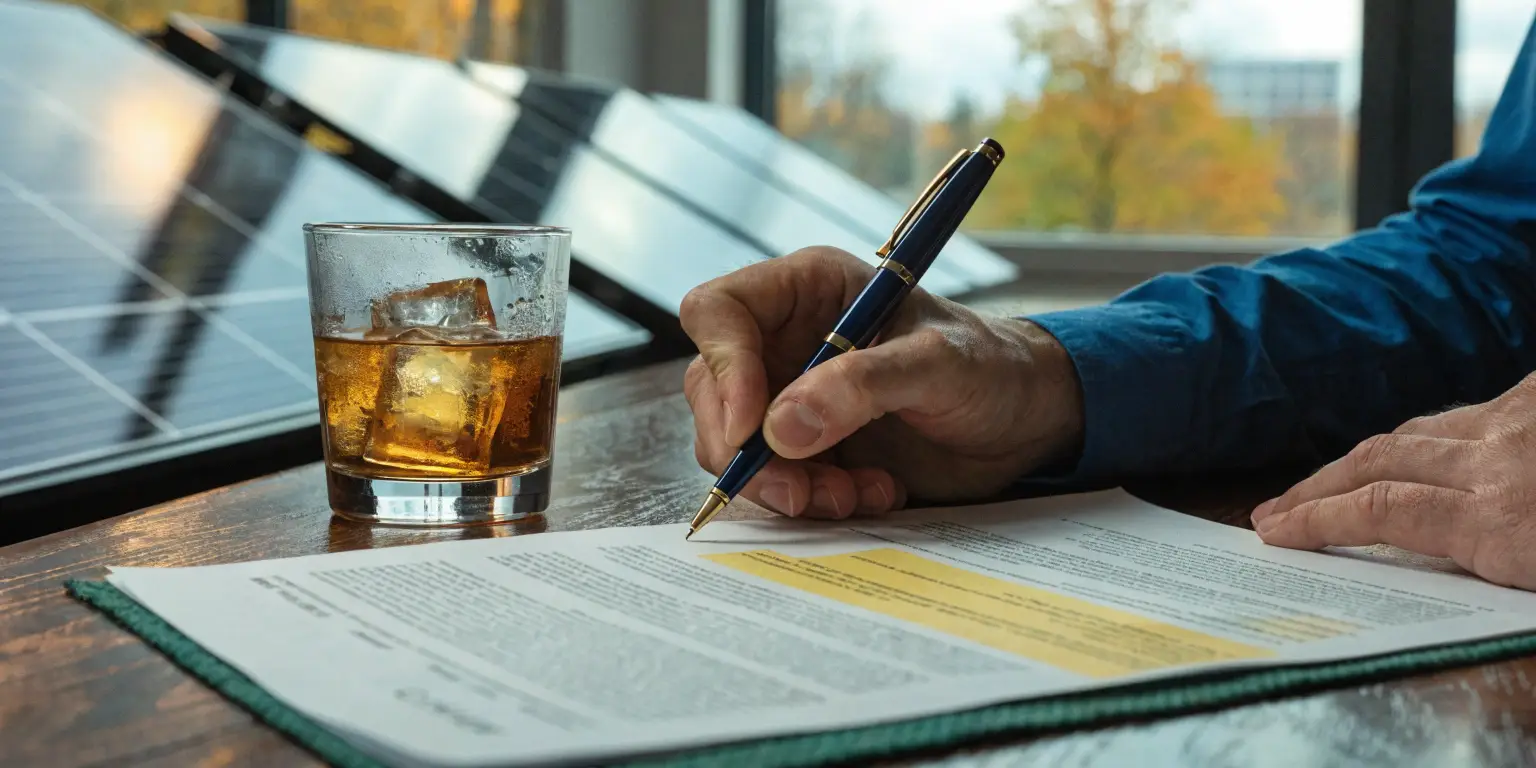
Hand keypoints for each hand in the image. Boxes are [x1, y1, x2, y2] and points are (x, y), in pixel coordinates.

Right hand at [681, 246, 1083, 518]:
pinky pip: (774, 483)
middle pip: (712, 390)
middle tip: (798, 489)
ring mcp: (790, 397)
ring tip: (856, 494)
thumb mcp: (938, 365)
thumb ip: (861, 386)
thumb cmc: (990, 367)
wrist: (1025, 422)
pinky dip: (814, 502)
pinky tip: (875, 494)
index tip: (751, 429)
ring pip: (735, 447)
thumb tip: (779, 428)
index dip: (722, 368)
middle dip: (746, 449)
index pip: (718, 312)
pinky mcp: (807, 449)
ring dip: (786, 485)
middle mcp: (785, 340)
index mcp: (807, 290)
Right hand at [1252, 373, 1535, 589]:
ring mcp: (1516, 420)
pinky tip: (1426, 451)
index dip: (1317, 519)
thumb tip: (1430, 569)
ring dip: (1364, 458)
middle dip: (1315, 487)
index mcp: (1504, 523)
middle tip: (1275, 510)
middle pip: (1379, 462)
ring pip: (1416, 431)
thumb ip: (1488, 566)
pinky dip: (1434, 434)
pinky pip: (1469, 411)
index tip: (1274, 532)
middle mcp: (1494, 461)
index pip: (1381, 511)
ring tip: (1333, 480)